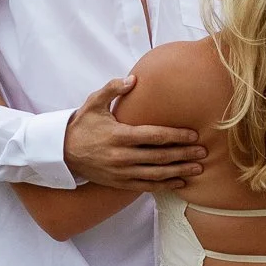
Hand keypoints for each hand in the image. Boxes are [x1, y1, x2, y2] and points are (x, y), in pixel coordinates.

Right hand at [63, 78, 209, 190]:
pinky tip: (180, 183)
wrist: (62, 153)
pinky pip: (147, 186)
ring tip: (198, 168)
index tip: (194, 134)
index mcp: (119, 135)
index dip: (176, 136)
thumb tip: (133, 79)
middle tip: (203, 151)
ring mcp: (122, 172)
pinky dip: (165, 185)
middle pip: (160, 156)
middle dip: (184, 154)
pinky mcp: (120, 183)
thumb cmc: (81, 125)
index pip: (155, 136)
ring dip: (179, 171)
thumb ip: (112, 88)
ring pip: (157, 174)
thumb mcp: (93, 103)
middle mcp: (122, 156)